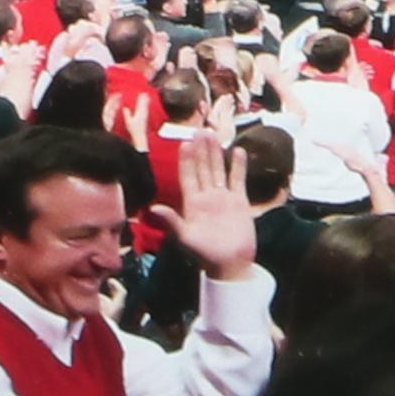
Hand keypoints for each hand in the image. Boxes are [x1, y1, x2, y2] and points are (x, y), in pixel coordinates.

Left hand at [150, 137, 260, 282]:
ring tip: (214, 134)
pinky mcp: (240, 203)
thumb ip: (172, 222)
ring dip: (216, 153)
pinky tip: (237, 151)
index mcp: (191, 203)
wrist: (230, 265)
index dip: (186, 160)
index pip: (188, 176)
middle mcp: (206, 197)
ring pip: (218, 170)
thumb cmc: (205, 254)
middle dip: (201, 150)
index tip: (185, 143)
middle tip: (199, 130)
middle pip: (203, 168)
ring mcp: (223, 198)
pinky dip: (238, 167)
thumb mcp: (186, 238)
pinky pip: (238, 180)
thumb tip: (154, 208)